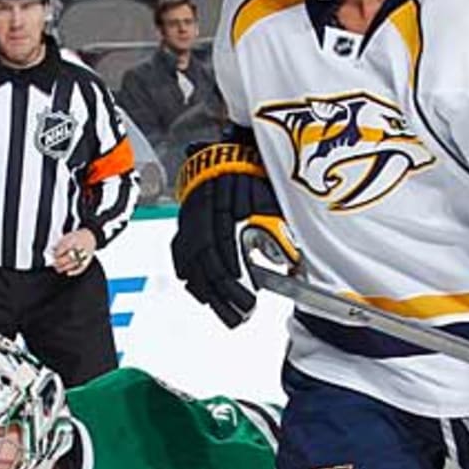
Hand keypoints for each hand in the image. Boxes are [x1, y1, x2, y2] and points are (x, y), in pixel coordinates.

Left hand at [52, 227, 96, 276]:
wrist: (90, 237)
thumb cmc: (76, 237)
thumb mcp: (67, 236)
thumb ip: (59, 243)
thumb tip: (52, 249)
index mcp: (74, 239)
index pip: (64, 247)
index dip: (57, 253)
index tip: (54, 256)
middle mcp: (80, 247)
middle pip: (69, 256)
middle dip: (60, 262)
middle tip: (55, 264)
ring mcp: (84, 254)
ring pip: (74, 263)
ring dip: (65, 268)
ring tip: (58, 269)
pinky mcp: (87, 260)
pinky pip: (81, 268)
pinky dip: (74, 272)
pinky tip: (68, 273)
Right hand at [171, 139, 280, 327]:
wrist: (229, 150)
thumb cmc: (254, 175)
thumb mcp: (272, 202)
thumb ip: (277, 233)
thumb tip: (287, 264)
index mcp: (227, 213)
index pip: (226, 260)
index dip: (236, 287)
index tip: (249, 306)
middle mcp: (205, 219)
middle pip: (208, 269)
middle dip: (223, 298)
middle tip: (238, 318)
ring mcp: (191, 220)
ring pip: (192, 265)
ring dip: (207, 293)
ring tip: (221, 311)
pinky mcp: (185, 219)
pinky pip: (180, 253)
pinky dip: (188, 275)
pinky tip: (197, 290)